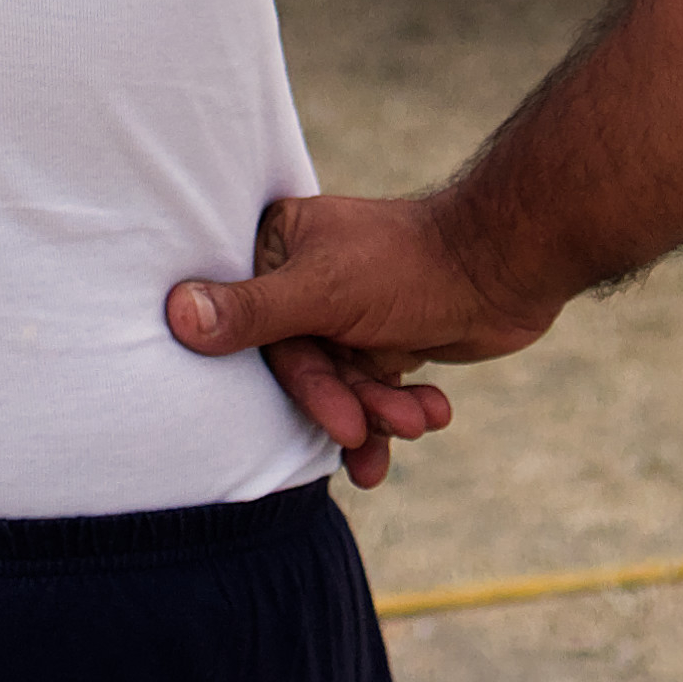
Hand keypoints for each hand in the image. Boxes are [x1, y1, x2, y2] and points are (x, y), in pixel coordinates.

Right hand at [165, 193, 555, 485]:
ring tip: (417, 421)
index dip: (299, 382)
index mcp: (282, 248)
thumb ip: (251, 312)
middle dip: (347, 406)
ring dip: (381, 415)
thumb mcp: (323, 292)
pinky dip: (402, 411)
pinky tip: (433, 413)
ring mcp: (349, 310)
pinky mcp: (386, 336)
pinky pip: (376, 390)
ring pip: (344, 386)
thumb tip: (173, 313)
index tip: (334, 418)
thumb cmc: (412, 266)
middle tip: (373, 432)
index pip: (260, 333)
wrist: (509, 265)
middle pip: (305, 367)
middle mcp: (309, 277)